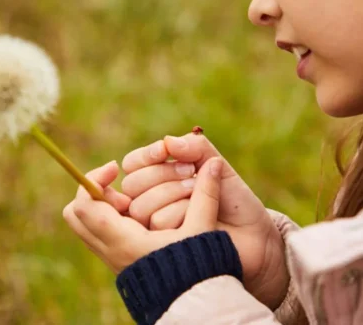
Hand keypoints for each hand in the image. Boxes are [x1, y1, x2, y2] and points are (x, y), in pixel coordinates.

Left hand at [62, 157, 223, 274]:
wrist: (193, 305)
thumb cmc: (198, 269)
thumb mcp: (203, 229)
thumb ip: (207, 195)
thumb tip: (214, 163)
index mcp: (123, 241)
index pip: (86, 205)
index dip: (94, 179)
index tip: (116, 167)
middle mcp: (109, 250)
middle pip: (75, 213)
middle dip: (95, 193)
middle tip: (123, 191)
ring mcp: (109, 256)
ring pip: (84, 222)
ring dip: (104, 205)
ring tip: (133, 202)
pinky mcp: (115, 258)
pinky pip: (98, 230)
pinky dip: (110, 216)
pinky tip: (140, 215)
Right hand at [121, 133, 288, 309]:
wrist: (254, 234)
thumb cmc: (234, 199)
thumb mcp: (216, 164)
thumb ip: (195, 148)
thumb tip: (168, 141)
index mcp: (159, 179)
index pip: (132, 164)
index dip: (145, 156)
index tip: (164, 150)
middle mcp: (151, 201)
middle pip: (132, 183)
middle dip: (163, 173)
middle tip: (191, 172)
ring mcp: (154, 226)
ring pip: (141, 205)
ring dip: (173, 193)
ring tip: (197, 194)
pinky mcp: (162, 246)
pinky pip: (158, 221)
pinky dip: (182, 212)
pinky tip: (199, 215)